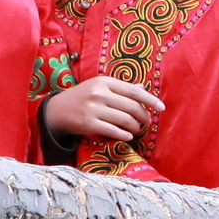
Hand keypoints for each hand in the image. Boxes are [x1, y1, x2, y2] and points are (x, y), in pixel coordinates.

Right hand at [44, 75, 164, 141]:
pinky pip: (112, 130)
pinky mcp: (88, 123)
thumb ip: (121, 88)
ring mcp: (93, 108)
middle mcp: (99, 93)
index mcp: (105, 81)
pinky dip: (123, 134)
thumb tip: (142, 87)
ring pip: (124, 119)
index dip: (150, 100)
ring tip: (136, 129)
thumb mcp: (100, 87)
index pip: (134, 91)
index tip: (161, 108)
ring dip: (135, 126)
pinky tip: (128, 136)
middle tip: (147, 122)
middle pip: (131, 106)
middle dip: (143, 116)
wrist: (57, 110)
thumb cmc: (83, 97)